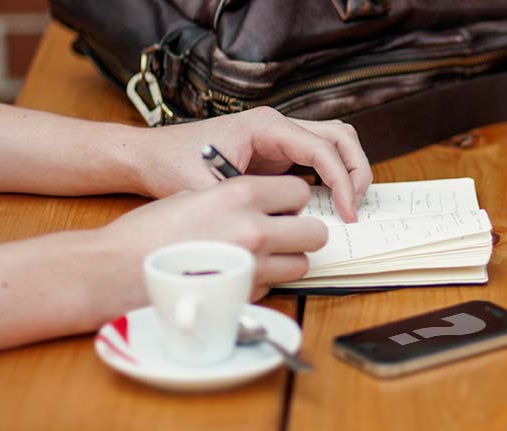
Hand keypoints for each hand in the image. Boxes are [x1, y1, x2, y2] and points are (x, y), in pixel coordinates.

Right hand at [101, 176, 326, 300]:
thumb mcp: (194, 195)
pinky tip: (238, 274)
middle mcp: (254, 228)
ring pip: (301, 264)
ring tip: (261, 256)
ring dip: (288, 260)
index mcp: (240, 194)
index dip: (292, 200)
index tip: (282, 205)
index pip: (300, 191)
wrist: (117, 270)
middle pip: (315, 232)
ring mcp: (253, 266)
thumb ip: (235, 199)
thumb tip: (263, 206)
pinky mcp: (245, 295)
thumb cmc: (149, 231)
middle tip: (284, 233)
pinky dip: (265, 281)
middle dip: (302, 232)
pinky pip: (275, 287)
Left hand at [134, 107, 371, 221]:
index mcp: (265, 126)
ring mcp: (280, 136)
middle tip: (356, 207)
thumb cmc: (173, 164)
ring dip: (349, 170)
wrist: (150, 155)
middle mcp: (277, 125)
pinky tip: (329, 204)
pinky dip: (333, 176)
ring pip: (335, 142)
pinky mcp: (278, 151)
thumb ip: (246, 206)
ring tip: (349, 204)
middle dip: (356, 171)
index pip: (323, 148)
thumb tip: (282, 229)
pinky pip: (319, 157)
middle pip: (340, 136)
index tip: (347, 212)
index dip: (342, 182)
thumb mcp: (208, 190)